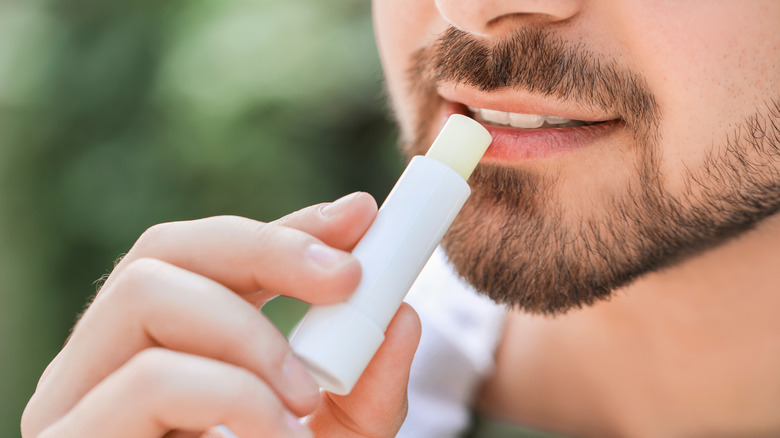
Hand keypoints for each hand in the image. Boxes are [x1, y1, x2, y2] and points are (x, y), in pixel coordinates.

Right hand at [22, 192, 420, 437]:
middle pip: (164, 250)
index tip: (360, 216)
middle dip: (268, 248)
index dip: (284, 227)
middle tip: (349, 277)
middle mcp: (107, 362)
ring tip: (306, 396)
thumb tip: (402, 315)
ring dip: (251, 332)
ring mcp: (77, 400)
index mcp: (163, 348)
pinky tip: (274, 433)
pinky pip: (149, 379)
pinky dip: (230, 393)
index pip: (209, 256)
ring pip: (147, 294)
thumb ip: (368, 388)